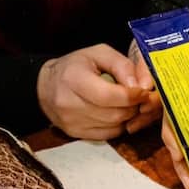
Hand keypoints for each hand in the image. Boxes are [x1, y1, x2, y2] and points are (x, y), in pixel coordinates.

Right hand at [37, 44, 158, 139]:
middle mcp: (69, 104)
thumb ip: (123, 66)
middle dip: (133, 106)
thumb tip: (143, 86)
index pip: (108, 96)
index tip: (144, 91)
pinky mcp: (76, 134)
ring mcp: (72, 122)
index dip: (131, 96)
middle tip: (138, 97)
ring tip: (126, 103)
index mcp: (73, 79)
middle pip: (114, 114)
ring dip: (128, 116)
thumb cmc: (75, 67)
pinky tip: (116, 112)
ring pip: (114, 126)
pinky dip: (118, 125)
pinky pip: (108, 134)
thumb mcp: (98, 54)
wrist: (45, 87)